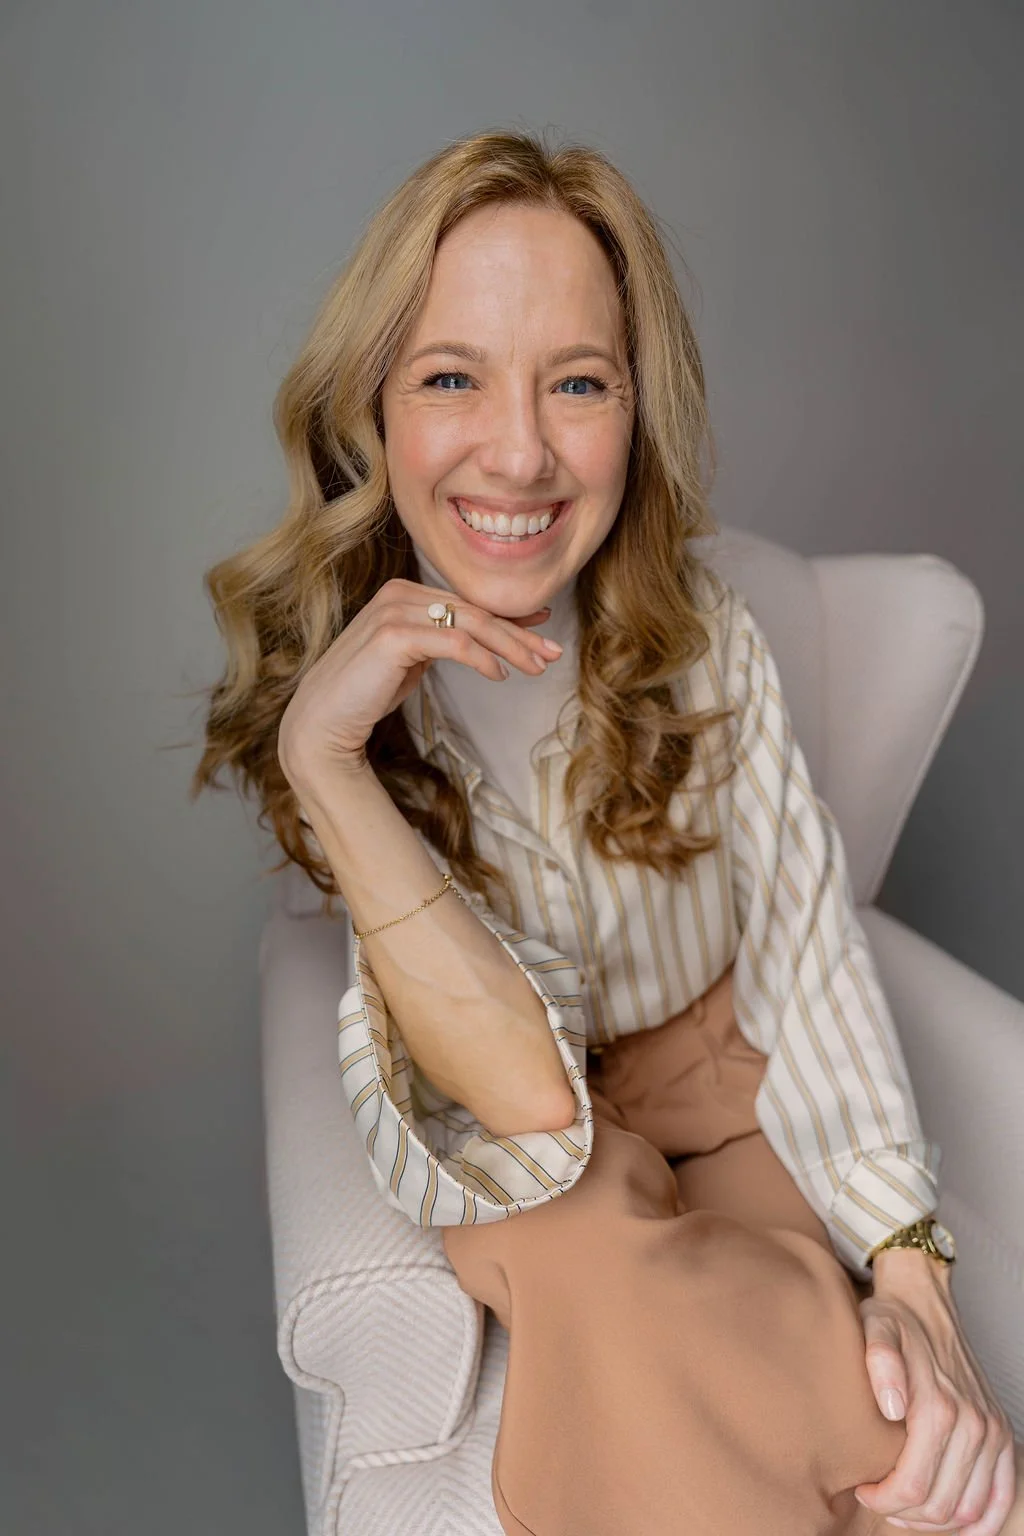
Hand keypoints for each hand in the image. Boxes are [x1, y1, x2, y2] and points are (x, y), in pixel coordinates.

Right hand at [277, 577, 559, 781]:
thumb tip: (488, 642)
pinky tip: (499, 675)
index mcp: (404, 593)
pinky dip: (482, 658)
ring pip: (470, 623)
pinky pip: (454, 642)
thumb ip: (445, 640)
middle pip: (474, 610)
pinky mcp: (394, 636)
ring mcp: (395, 611)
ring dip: (510, 646)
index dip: (510, 617)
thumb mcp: (415, 658)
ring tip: (536, 667)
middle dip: (519, 633)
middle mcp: (399, 593)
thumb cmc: (368, 692)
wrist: (324, 721)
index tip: (544, 630)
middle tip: (552, 653)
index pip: (468, 603)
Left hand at [854, 1253, 1017, 1532]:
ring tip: (905, 1507)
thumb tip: (891, 1407)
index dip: (884, 1499)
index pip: (914, 1485)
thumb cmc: (893, 1321)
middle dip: (905, 1513)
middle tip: (879, 1500)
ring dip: (935, 1520)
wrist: (925, 1303)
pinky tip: (955, 1520)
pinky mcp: (1001, 1434)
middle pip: (940, 1504)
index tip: (863, 1489)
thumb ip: (879, 1362)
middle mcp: (972, 1424)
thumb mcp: (873, 1329)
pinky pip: (1001, 1495)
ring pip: (968, 1507)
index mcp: (939, 1407)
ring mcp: (991, 1431)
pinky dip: (980, 1520)